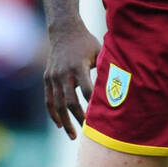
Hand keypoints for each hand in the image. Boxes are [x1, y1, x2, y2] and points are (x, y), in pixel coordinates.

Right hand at [43, 24, 101, 139]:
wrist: (64, 31)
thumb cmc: (87, 43)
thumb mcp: (99, 52)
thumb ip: (106, 69)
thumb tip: (120, 87)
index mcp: (79, 66)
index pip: (87, 91)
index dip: (93, 106)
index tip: (101, 119)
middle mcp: (64, 73)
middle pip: (71, 102)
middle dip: (79, 119)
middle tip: (88, 132)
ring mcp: (53, 77)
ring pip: (58, 105)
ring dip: (65, 122)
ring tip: (73, 136)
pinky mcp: (47, 78)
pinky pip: (49, 100)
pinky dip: (53, 114)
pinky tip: (60, 125)